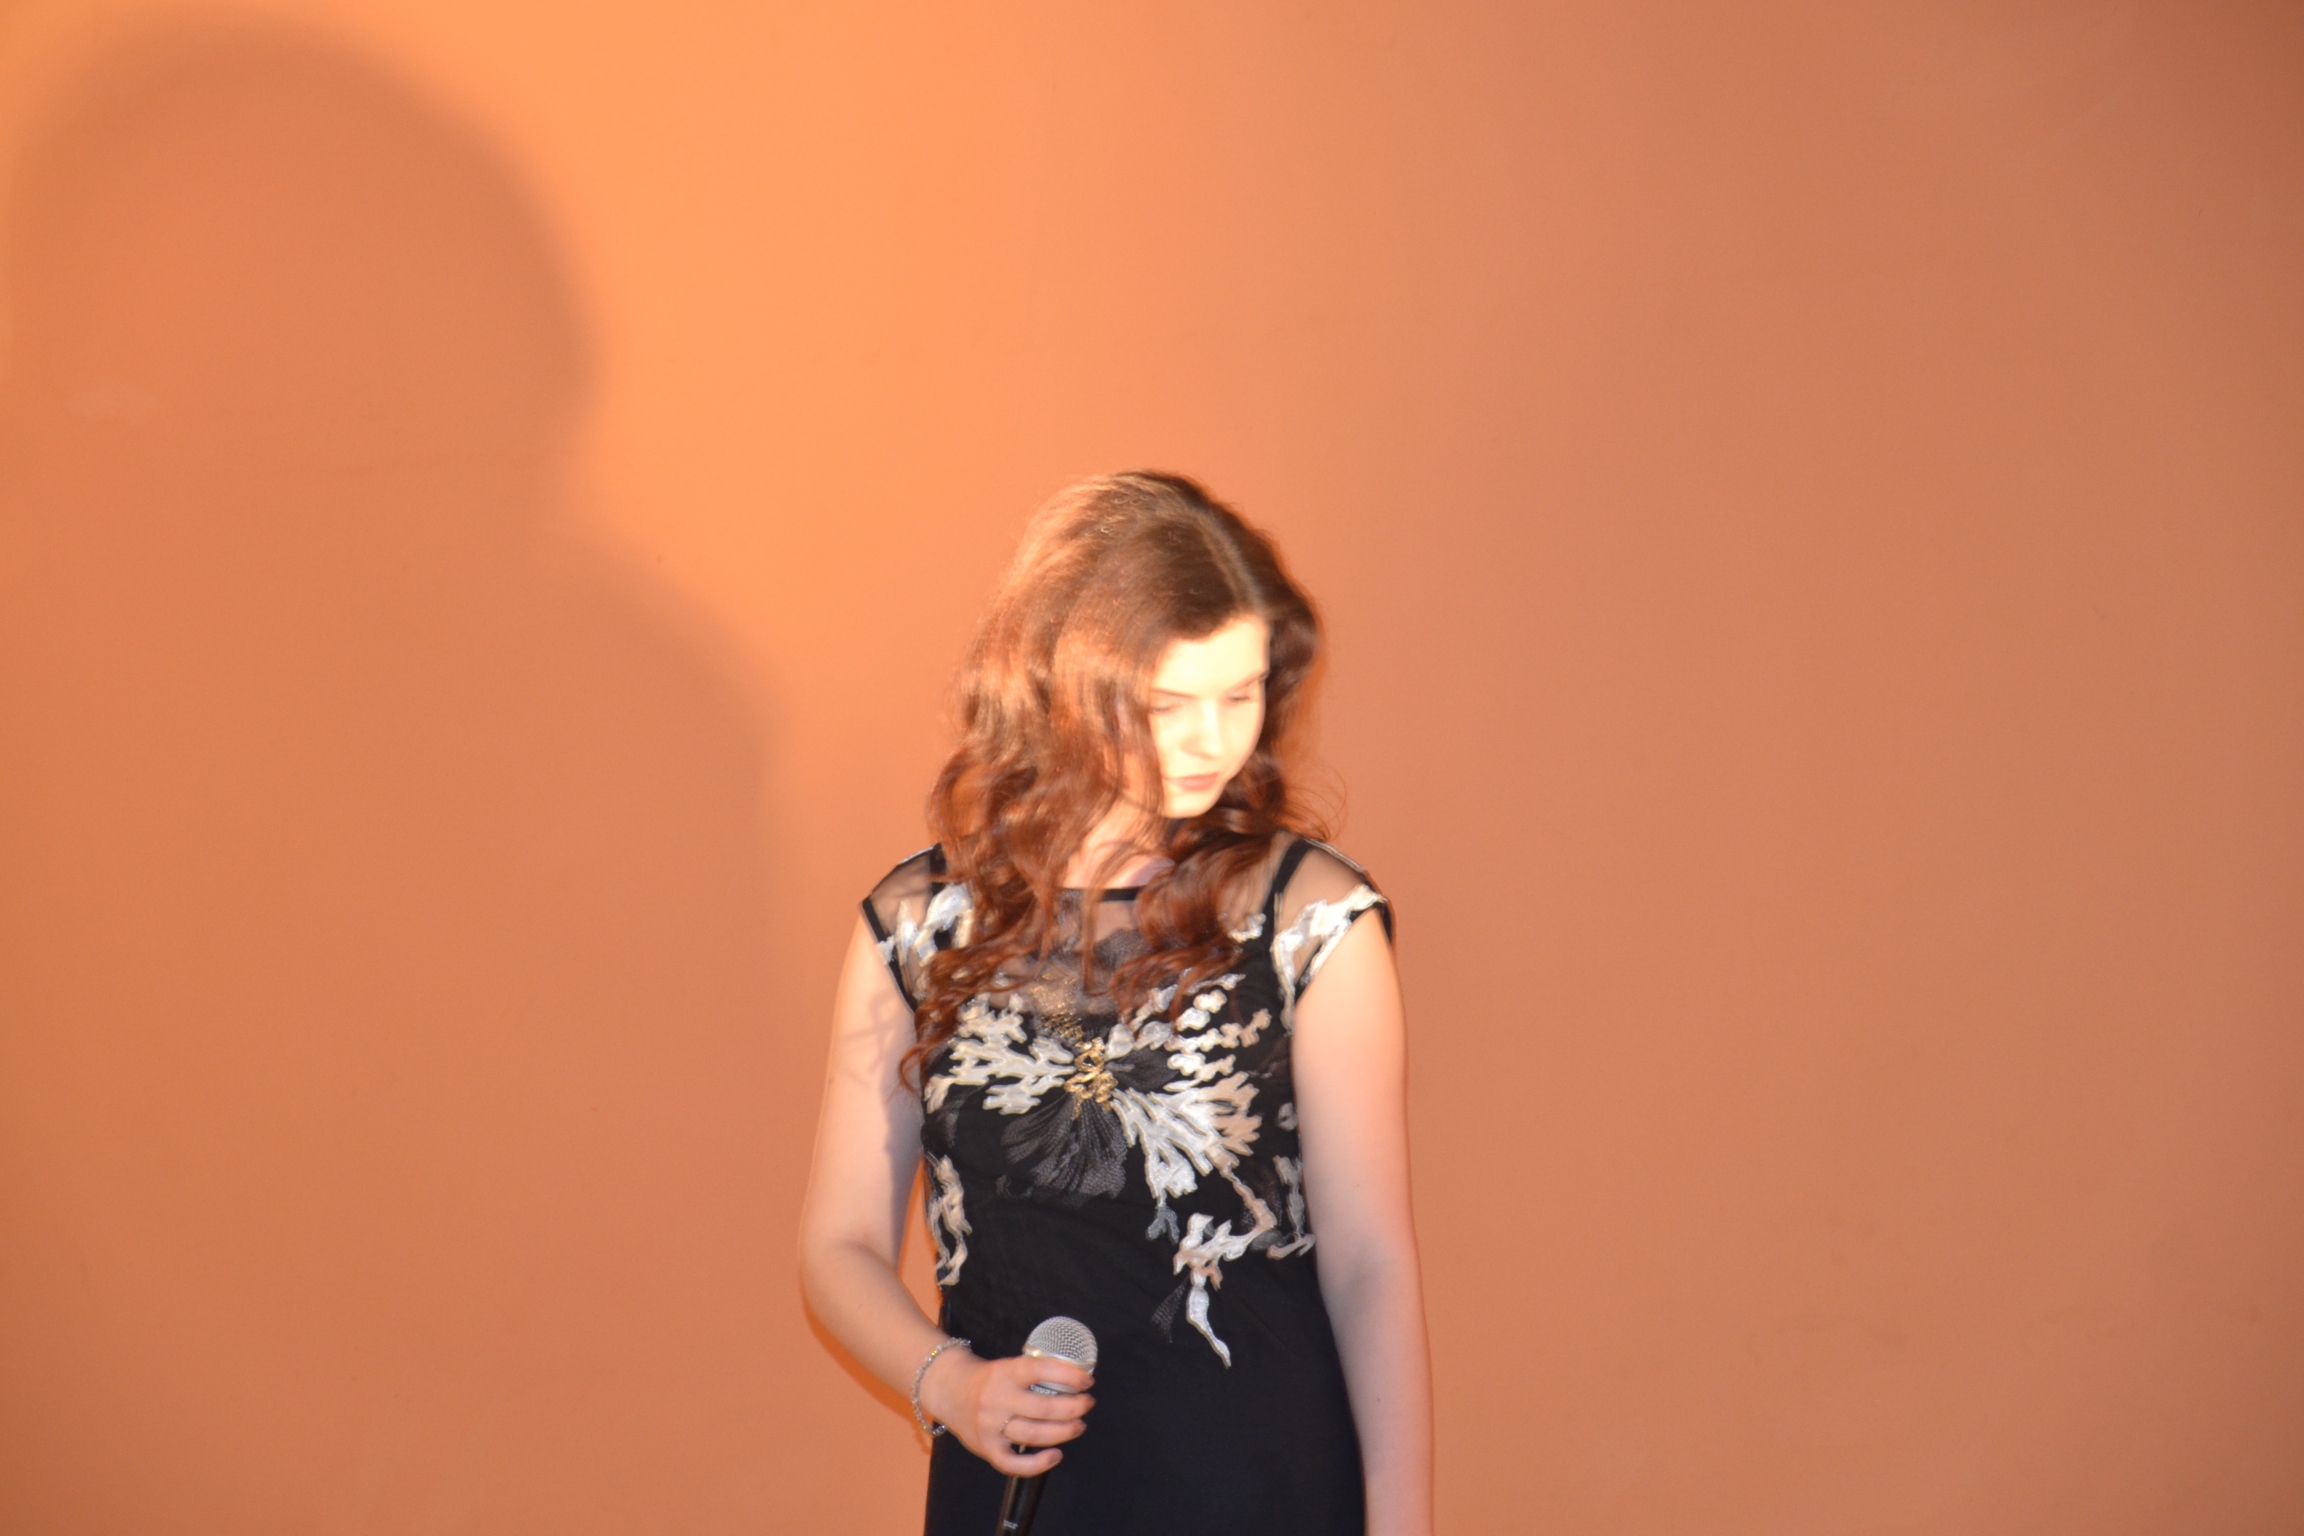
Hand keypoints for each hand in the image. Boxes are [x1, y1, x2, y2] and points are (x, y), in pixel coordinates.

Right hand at [918, 1346, 1095, 1475]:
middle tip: (1087, 1404)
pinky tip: (1055, 1456)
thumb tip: (1074, 1381)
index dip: (1069, 1376)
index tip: (1087, 1381)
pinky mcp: (986, 1447)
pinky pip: (1013, 1464)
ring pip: (1034, 1435)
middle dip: (1073, 1408)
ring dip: (1063, 1432)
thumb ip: (1034, 1374)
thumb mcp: (1007, 1365)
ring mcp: (990, 1426)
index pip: (1041, 1370)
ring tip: (1078, 1426)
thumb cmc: (987, 1378)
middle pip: (1043, 1408)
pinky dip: (1038, 1465)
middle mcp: (997, 1399)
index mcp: (1005, 1372)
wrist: (948, 1389)